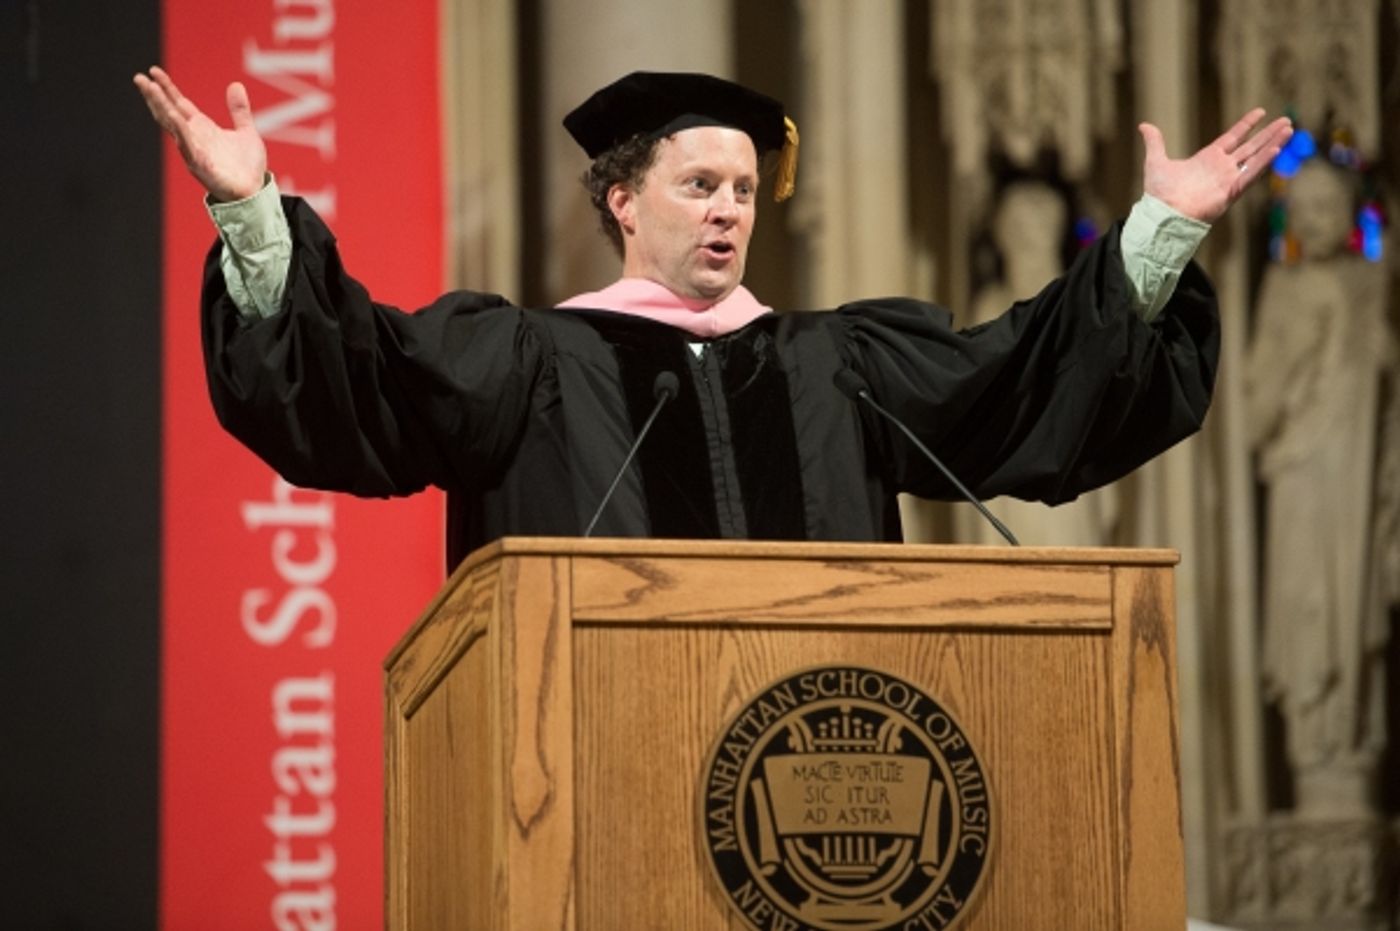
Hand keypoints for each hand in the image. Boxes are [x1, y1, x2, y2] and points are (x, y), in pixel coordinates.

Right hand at [133, 66, 266, 202]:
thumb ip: (239, 111)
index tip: (153, 71)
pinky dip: (180, 131)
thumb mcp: (246, 132)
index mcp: (202, 129)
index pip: (179, 104)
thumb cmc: (247, 168)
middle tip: (139, 77)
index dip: (167, 88)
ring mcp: (194, 151)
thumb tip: (236, 84)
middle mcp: (194, 138)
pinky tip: (172, 116)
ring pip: (173, 126)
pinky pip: (188, 146)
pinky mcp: (201, 165)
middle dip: (154, 95)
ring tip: (149, 88)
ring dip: (161, 107)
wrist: (254, 193)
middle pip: (168, 112)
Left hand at [1139, 109, 1292, 222]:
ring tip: (1289, 129)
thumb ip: (1155, 142)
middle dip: (1268, 134)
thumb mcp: (1156, 161)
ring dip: (1273, 144)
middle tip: (1286, 120)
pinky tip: (1277, 148)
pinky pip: (1251, 174)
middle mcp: (1221, 168)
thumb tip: (1144, 126)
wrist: (1163, 214)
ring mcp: (1228, 179)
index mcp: (1208, 158)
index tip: (1261, 112)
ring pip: (1256, 158)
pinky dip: (1264, 162)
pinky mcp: (1231, 190)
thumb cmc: (1159, 193)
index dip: (1246, 125)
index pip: (1233, 137)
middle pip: (1251, 146)